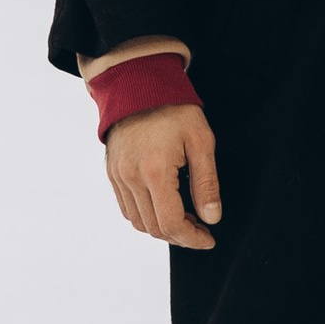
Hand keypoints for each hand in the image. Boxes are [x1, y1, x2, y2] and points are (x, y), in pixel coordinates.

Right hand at [105, 103, 221, 249]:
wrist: (139, 84)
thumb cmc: (174, 109)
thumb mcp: (201, 141)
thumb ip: (207, 184)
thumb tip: (211, 219)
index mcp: (154, 171)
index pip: (171, 223)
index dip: (192, 238)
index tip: (209, 239)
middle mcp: (131, 178)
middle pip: (154, 227)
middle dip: (180, 236)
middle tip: (201, 229)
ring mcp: (118, 176)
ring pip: (139, 222)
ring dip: (163, 228)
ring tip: (186, 218)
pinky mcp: (113, 173)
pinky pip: (127, 208)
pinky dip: (146, 216)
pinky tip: (165, 206)